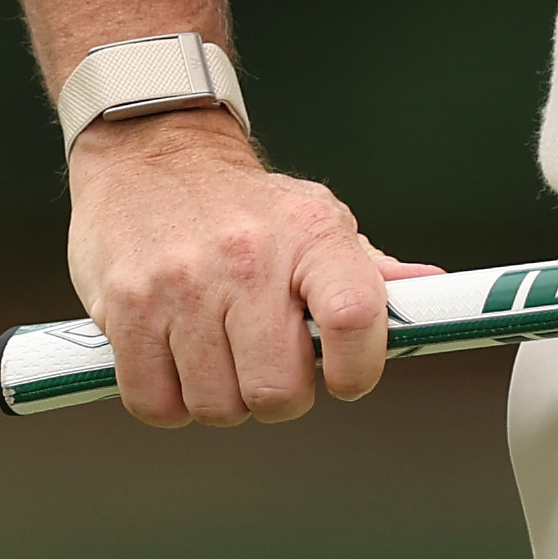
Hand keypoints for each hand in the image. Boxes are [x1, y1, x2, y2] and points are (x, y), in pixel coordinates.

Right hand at [63, 111, 435, 426]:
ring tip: (219, 355)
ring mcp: (181, 285)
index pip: (355, 316)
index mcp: (310, 235)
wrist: (150, 153)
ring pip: (217, 406)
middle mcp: (247, 259)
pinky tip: (177, 362)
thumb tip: (432, 292)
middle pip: (278, 391)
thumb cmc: (242, 203)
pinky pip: (156, 403)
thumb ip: (370, 270)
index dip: (358, 369)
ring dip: (222, 398)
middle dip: (279, 396)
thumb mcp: (316, 218)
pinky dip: (169, 401)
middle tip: (268, 366)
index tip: (344, 377)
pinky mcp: (125, 308)